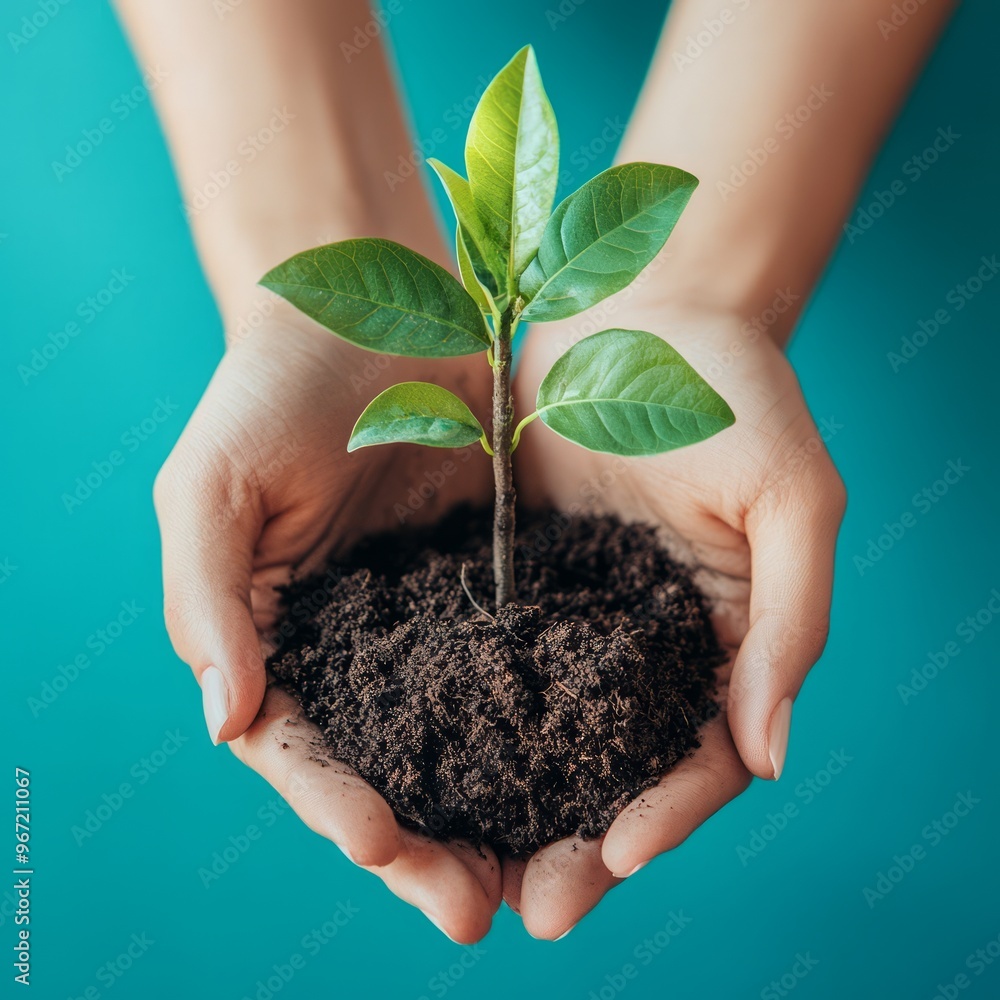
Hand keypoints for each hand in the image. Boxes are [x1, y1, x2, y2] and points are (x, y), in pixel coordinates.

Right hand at [153, 303, 500, 941]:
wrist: (369, 309)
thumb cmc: (267, 394)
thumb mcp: (212, 490)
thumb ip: (210, 604)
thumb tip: (228, 724)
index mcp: (281, 642)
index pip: (301, 748)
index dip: (334, 803)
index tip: (383, 847)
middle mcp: (362, 648)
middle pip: (393, 768)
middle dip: (429, 843)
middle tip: (478, 907)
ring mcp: (435, 622)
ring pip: (469, 740)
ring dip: (502, 810)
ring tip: (548, 875)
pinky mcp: (500, 585)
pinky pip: (529, 665)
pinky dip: (555, 724)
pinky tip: (594, 768)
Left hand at [504, 301, 845, 937]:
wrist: (640, 310)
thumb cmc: (736, 391)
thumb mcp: (790, 495)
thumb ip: (790, 622)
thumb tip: (770, 756)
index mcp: (721, 639)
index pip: (703, 754)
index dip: (670, 811)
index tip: (617, 857)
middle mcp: (643, 645)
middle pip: (613, 768)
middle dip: (577, 843)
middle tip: (531, 910)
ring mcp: (573, 619)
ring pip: (540, 736)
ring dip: (507, 807)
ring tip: (459, 869)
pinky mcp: (510, 581)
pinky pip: (483, 662)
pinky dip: (457, 720)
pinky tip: (418, 763)